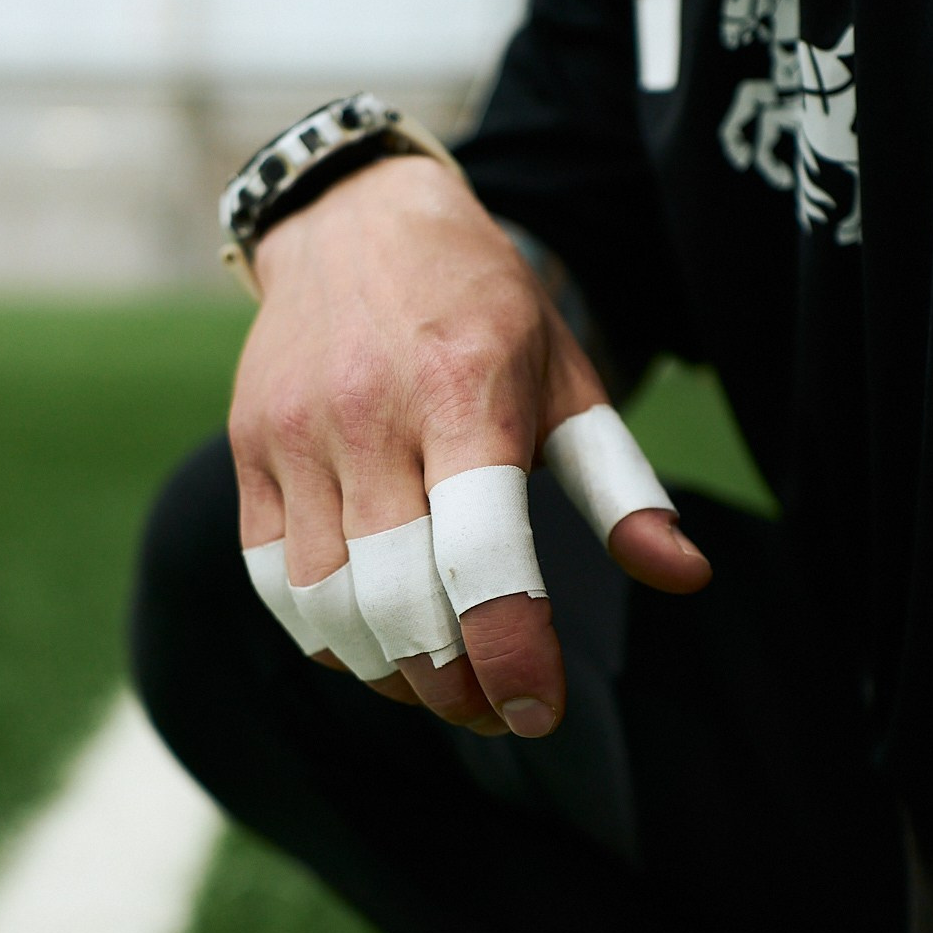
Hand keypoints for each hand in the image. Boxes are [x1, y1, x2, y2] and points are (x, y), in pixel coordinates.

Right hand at [230, 155, 710, 736]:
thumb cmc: (481, 311)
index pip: (482, 554)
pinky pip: (273, 581)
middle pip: (395, 601)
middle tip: (495, 707)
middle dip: (452, 685)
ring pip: (326, 606)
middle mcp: (369, 415)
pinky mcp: (249, 451)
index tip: (540, 712)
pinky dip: (323, 635)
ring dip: (388, 673)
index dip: (511, 653)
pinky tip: (373, 640)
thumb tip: (683, 577)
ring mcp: (295, 434)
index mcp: (465, 392)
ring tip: (441, 680)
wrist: (355, 221)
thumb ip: (621, 486)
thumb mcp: (567, 379)